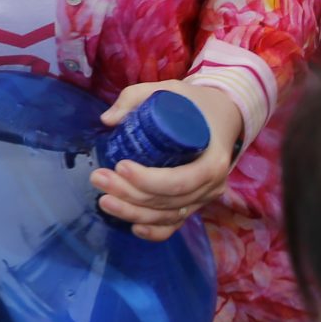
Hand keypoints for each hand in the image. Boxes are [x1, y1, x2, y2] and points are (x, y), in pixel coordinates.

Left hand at [92, 82, 244, 242]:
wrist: (222, 116)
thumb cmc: (194, 104)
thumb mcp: (170, 89)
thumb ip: (136, 98)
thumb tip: (107, 120)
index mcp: (213, 160)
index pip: (179, 180)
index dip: (148, 180)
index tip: (120, 166)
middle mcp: (212, 186)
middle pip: (168, 201)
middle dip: (130, 194)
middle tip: (98, 178)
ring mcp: (203, 199)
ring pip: (167, 217)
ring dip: (133, 213)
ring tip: (104, 200)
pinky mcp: (194, 205)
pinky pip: (175, 226)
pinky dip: (154, 232)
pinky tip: (132, 227)